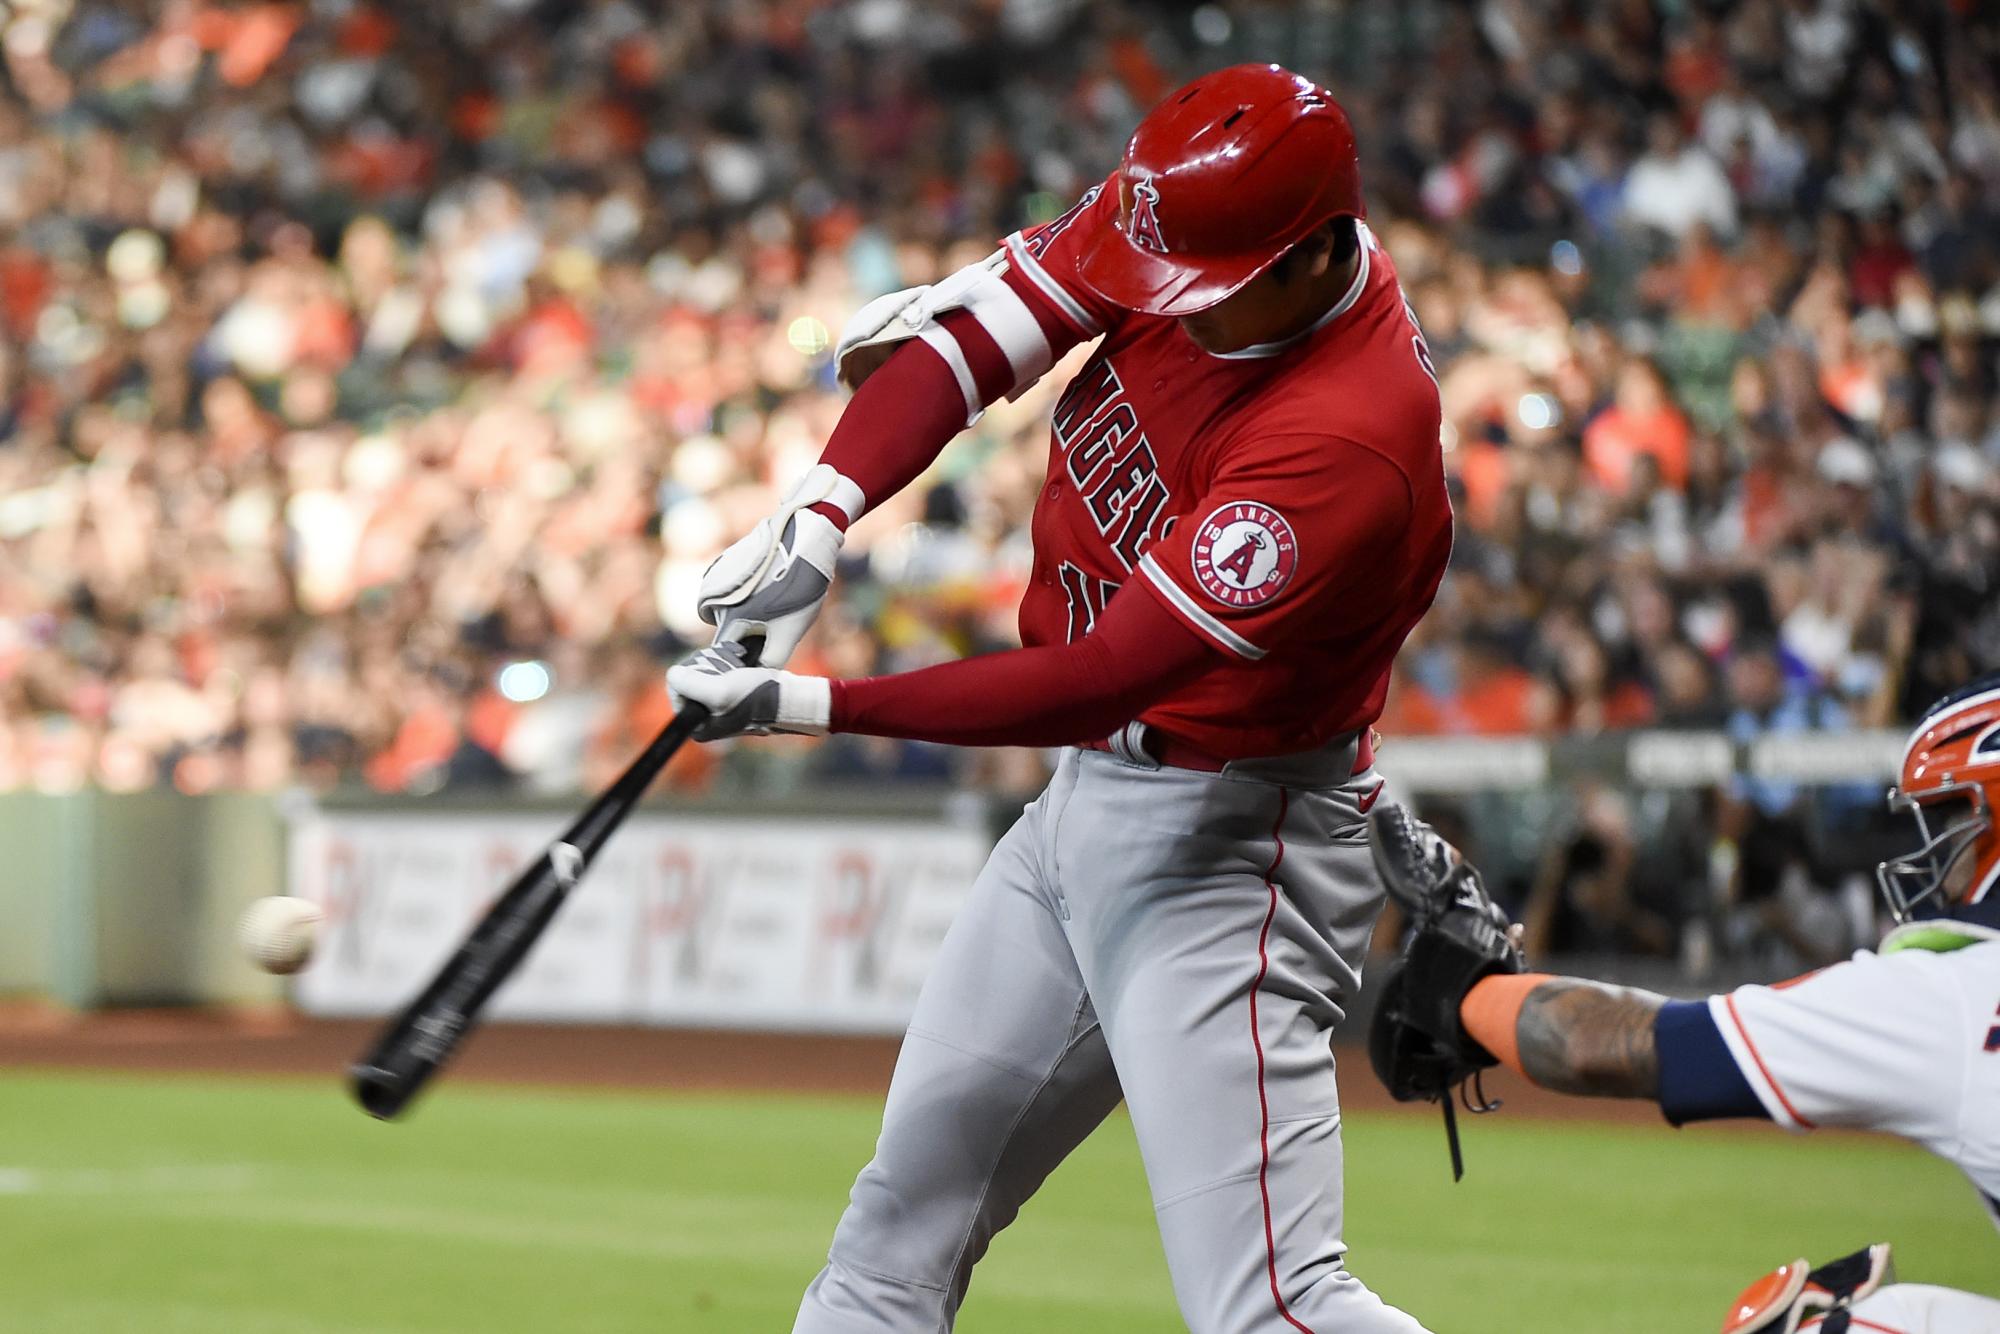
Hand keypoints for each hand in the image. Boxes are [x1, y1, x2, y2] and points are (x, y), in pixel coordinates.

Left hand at [666, 644, 831, 740]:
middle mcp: (705, 718)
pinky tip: (741, 662)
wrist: (790, 699)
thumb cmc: (758, 699)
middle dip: (708, 665)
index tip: (711, 669)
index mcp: (698, 726)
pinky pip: (717, 669)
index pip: (675, 688)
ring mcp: (717, 704)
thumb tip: (672, 674)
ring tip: (737, 666)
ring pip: (703, 669)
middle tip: (728, 668)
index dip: (690, 670)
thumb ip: (688, 683)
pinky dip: (728, 661)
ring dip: (720, 660)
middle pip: (689, 677)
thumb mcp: (719, 691)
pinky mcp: (730, 692)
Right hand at [698, 465, 855, 667]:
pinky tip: (769, 585)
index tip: (758, 660)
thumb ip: (773, 659)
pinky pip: (729, 590)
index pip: (724, 653)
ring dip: (745, 614)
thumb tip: (760, 677)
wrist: (805, 535)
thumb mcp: (791, 629)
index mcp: (729, 618)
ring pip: (726, 610)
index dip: (740, 661)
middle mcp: (715, 598)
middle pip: (726, 631)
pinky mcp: (724, 562)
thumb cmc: (800, 584)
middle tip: (774, 627)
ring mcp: (717, 577)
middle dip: (746, 637)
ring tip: (775, 604)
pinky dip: (744, 594)